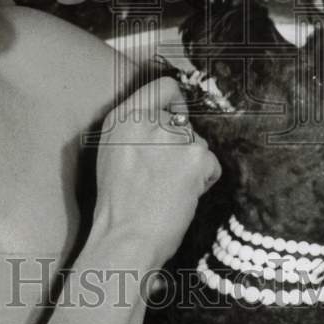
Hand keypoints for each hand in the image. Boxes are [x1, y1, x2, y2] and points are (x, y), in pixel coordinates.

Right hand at [92, 77, 220, 264]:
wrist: (126, 237)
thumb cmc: (118, 206)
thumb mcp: (112, 153)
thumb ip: (136, 129)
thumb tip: (167, 117)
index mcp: (123, 117)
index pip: (163, 86)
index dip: (176, 103)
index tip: (176, 117)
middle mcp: (149, 120)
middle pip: (183, 121)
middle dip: (180, 145)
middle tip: (163, 174)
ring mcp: (175, 137)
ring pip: (198, 144)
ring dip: (191, 165)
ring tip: (169, 189)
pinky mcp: (197, 157)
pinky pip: (211, 164)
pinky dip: (203, 181)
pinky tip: (182, 195)